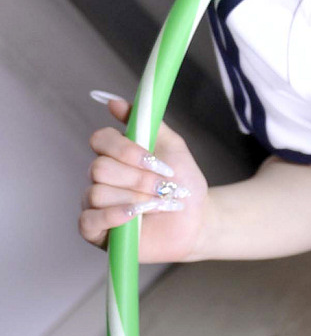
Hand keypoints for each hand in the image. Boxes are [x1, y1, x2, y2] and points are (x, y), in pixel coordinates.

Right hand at [80, 94, 211, 262]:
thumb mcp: (172, 147)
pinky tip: (137, 215)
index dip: (126, 150)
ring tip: (159, 204)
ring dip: (135, 199)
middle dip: (138, 179)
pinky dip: (114, 216)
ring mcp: (96, 205)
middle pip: (99, 168)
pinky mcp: (97, 233)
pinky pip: (88, 221)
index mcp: (115, 156)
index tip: (155, 160)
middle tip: (163, 186)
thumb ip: (147, 122)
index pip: (100, 140)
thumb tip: (114, 102)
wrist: (198, 219)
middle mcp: (101, 179)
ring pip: (97, 193)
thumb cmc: (184, 183)